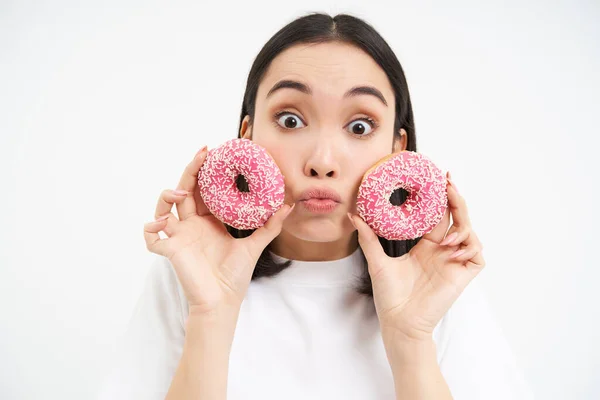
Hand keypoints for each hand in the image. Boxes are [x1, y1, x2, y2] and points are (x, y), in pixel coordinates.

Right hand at [143, 146, 294, 315]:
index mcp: (209, 221)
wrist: (223, 301)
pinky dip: (151, 228)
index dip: (206, 171)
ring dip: (168, 195)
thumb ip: (270, 225)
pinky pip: (151, 236)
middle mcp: (192, 225)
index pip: (204, 190)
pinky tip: (163, 222)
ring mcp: (179, 236)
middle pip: (185, 190)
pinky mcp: (170, 250)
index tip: (215, 153)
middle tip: (203, 154)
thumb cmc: (234, 276)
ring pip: (163, 207)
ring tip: (181, 192)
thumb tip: (289, 205)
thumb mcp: (255, 246)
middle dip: (191, 170)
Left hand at [348, 172, 484, 343]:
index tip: (438, 177)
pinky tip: (451, 249)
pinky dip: (468, 247)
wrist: (399, 320)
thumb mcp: (377, 261)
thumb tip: (353, 215)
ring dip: (462, 225)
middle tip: (448, 182)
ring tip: (447, 234)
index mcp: (426, 245)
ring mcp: (454, 262)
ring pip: (470, 233)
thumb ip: (368, 237)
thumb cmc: (389, 295)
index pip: (438, 215)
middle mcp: (442, 250)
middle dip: (456, 199)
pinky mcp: (463, 275)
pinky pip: (477, 255)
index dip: (441, 196)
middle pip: (457, 218)